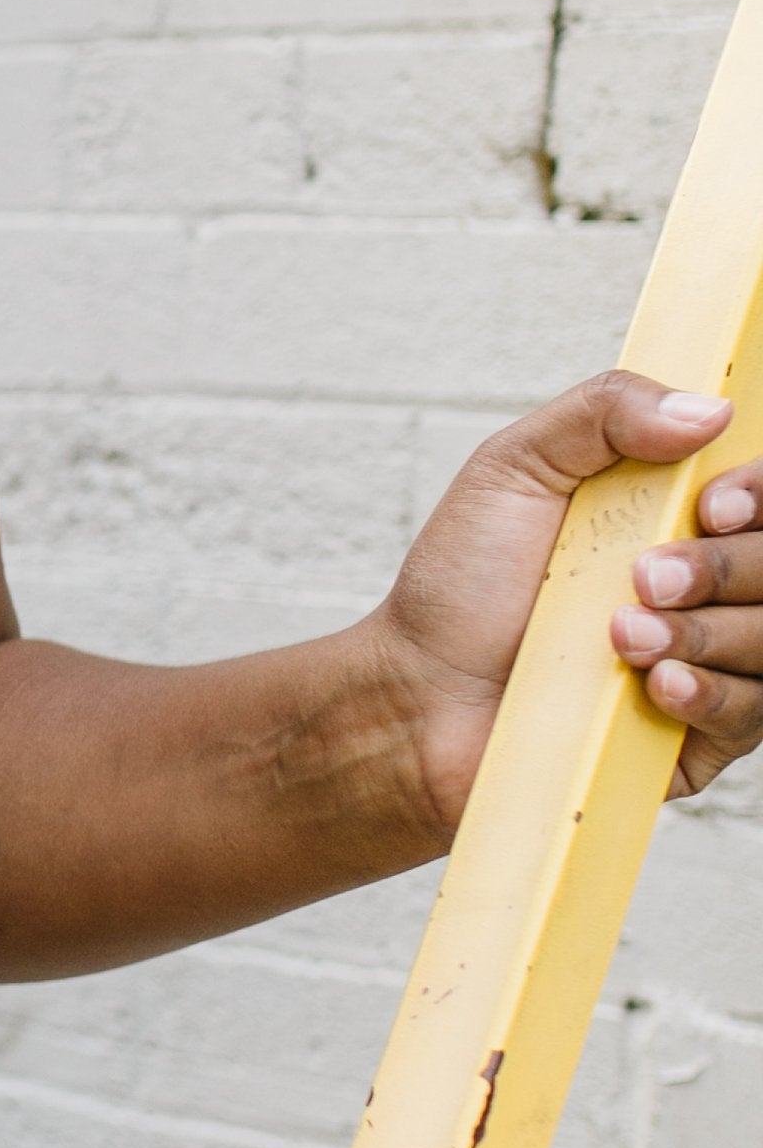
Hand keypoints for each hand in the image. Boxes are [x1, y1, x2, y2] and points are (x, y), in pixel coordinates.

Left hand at [368, 370, 755, 833]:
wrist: (419, 699)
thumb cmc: (462, 586)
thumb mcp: (515, 469)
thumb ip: (603, 413)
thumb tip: (709, 408)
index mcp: (680, 514)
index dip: (762, 492)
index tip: (711, 504)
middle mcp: (711, 585)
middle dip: (724, 567)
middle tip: (644, 577)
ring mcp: (712, 663)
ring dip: (703, 632)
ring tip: (618, 634)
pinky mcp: (699, 739)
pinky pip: (751, 715)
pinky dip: (707, 693)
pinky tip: (653, 685)